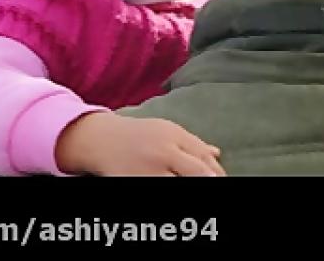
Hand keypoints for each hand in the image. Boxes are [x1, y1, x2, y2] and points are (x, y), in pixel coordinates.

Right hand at [55, 111, 224, 176]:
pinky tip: (172, 189)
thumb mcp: (166, 131)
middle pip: (197, 173)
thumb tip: (217, 154)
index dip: (217, 173)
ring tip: (196, 190)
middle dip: (210, 181)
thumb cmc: (138, 135)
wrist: (101, 139)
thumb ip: (192, 143)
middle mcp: (163, 153)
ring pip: (179, 185)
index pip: (204, 158)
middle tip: (217, 187)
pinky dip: (169, 191)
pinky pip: (158, 190)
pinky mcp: (134, 183)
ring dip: (189, 187)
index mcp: (174, 136)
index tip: (222, 181)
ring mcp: (148, 170)